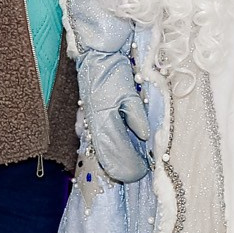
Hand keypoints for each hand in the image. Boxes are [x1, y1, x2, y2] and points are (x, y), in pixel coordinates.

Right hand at [79, 49, 152, 182]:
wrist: (96, 58)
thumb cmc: (114, 74)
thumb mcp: (130, 93)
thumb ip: (136, 116)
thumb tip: (144, 136)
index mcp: (105, 122)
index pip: (117, 154)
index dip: (129, 166)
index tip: (143, 172)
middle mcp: (94, 127)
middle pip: (106, 158)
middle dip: (121, 168)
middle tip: (137, 174)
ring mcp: (89, 124)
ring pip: (100, 152)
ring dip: (113, 162)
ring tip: (127, 168)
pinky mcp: (89, 119)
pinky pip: (96, 142)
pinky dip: (106, 151)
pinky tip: (112, 155)